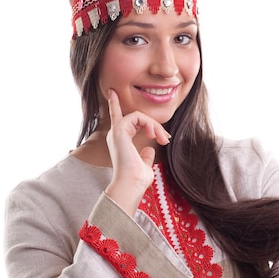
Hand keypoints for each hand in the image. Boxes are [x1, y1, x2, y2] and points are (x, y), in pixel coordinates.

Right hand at [105, 89, 170, 214]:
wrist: (131, 185)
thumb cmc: (137, 180)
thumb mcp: (144, 166)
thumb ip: (146, 156)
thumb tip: (149, 150)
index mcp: (119, 142)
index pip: (117, 119)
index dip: (114, 105)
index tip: (112, 92)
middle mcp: (115, 135)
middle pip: (136, 118)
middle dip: (154, 125)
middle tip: (166, 139)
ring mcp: (116, 131)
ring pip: (138, 115)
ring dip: (155, 126)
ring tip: (163, 139)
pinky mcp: (119, 130)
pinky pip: (137, 116)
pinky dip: (149, 124)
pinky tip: (154, 135)